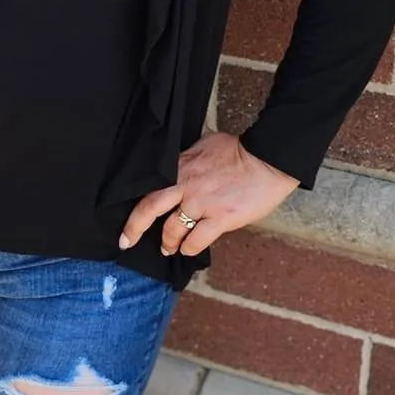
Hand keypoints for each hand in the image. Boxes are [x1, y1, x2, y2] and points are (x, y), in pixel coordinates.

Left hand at [117, 131, 300, 259]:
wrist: (267, 160)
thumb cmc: (240, 150)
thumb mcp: (205, 144)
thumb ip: (188, 159)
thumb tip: (180, 166)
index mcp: (181, 166)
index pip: (149, 187)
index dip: (134, 206)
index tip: (127, 218)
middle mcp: (186, 185)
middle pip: (149, 208)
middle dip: (134, 228)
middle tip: (127, 241)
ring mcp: (202, 203)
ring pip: (172, 229)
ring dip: (168, 242)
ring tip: (167, 248)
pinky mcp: (221, 218)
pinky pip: (197, 240)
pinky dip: (189, 248)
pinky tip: (188, 250)